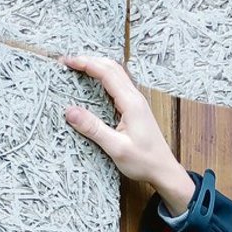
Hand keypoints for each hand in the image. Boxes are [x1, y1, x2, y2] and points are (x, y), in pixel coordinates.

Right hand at [61, 55, 195, 214]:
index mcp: (131, 103)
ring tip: (77, 69)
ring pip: (116, 74)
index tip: (66, 62)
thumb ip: (93, 129)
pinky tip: (92, 85)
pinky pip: (118, 85)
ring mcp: (137, 102)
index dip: (85, 63)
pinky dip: (103, 79)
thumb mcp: (116, 148)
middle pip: (112, 67)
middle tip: (68, 63)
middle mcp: (135, 98)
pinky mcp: (135, 109)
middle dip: (89, 60)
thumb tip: (69, 111)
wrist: (165, 171)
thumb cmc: (144, 162)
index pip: (106, 72)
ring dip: (96, 67)